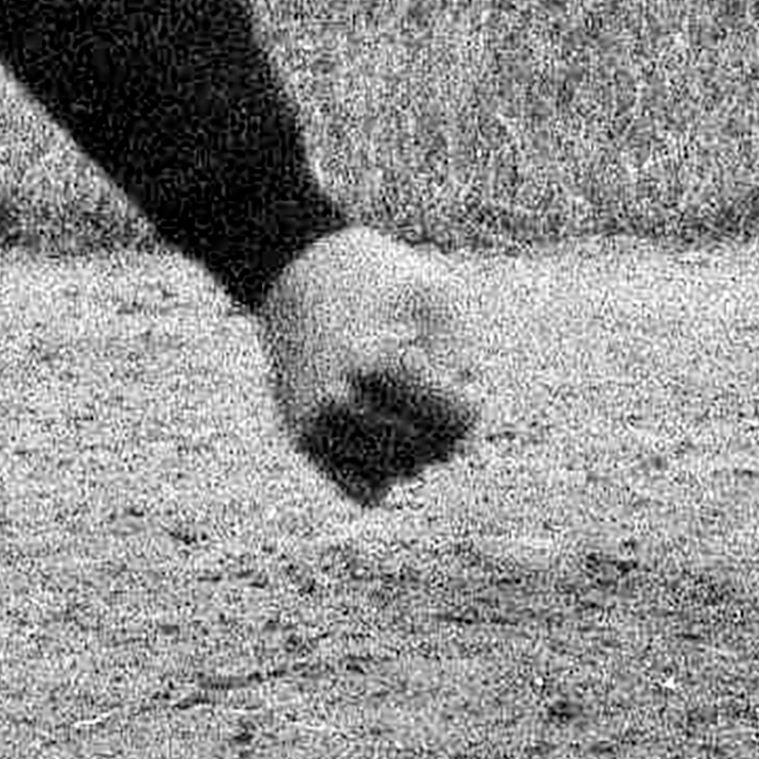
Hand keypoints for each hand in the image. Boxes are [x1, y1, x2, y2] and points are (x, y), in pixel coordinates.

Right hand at [256, 228, 482, 504]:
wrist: (291, 267)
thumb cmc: (374, 275)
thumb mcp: (434, 294)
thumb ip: (460, 358)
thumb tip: (461, 420)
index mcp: (377, 364)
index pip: (459, 421)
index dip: (466, 396)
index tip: (446, 368)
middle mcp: (339, 403)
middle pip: (433, 450)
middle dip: (440, 420)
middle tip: (423, 379)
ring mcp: (317, 426)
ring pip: (400, 473)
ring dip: (412, 444)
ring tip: (397, 399)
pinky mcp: (303, 439)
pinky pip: (364, 491)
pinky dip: (382, 472)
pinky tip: (382, 433)